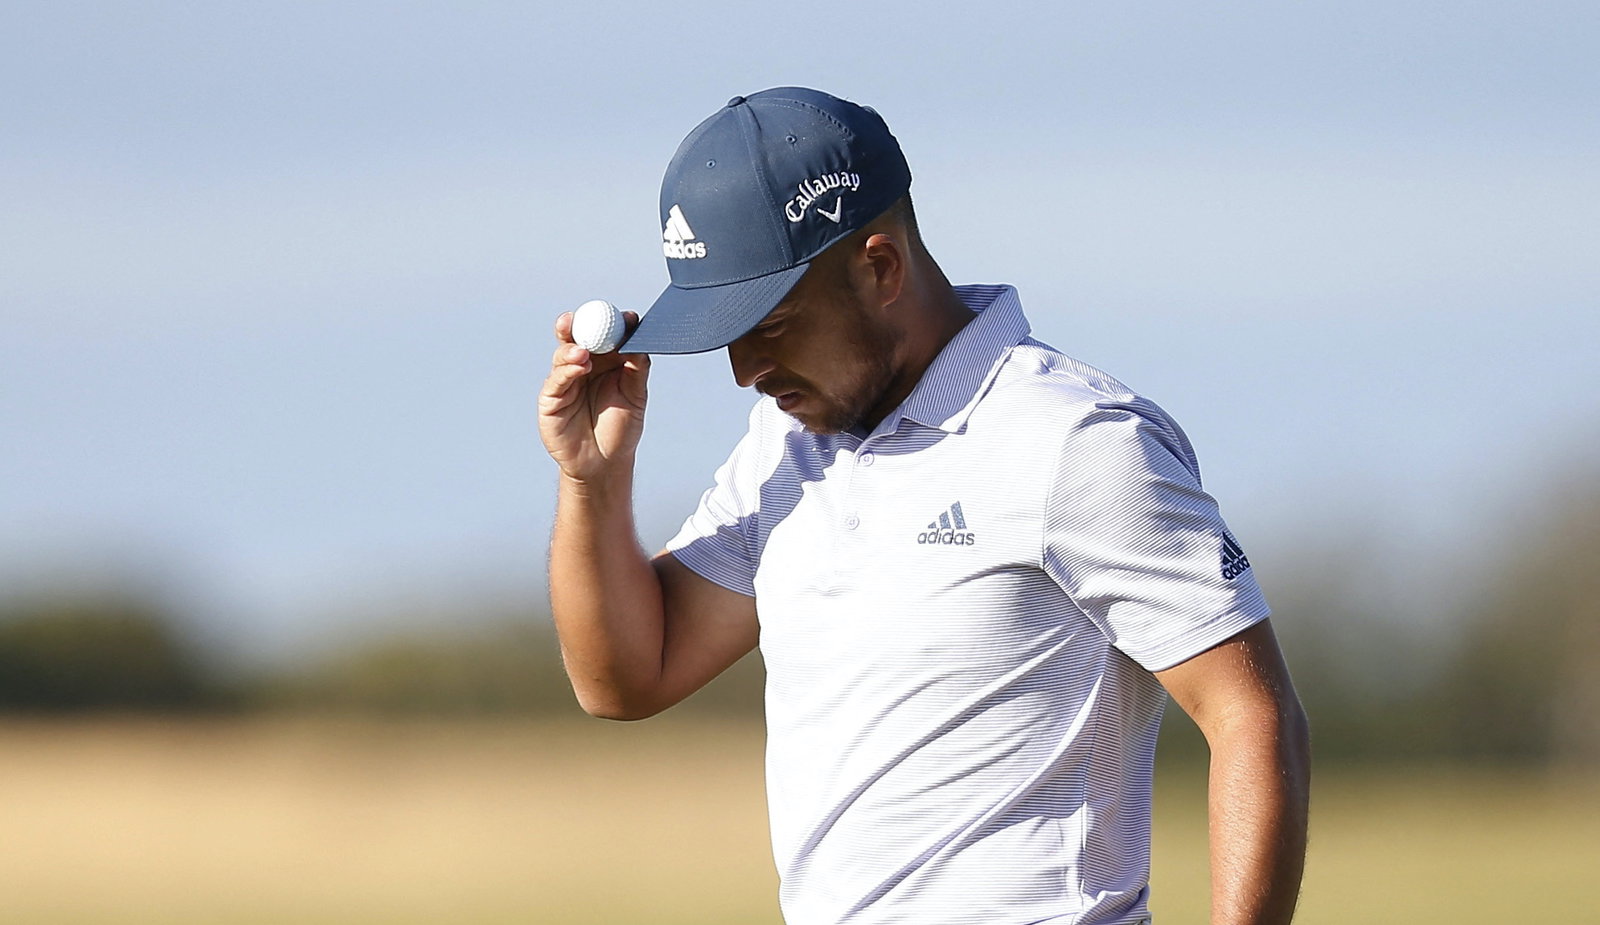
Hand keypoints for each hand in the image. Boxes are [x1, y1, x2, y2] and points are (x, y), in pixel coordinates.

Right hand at [538, 310, 649, 482]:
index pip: (608, 335)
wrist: (604, 463)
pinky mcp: (551, 397)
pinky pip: (557, 378)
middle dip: (580, 323)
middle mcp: (584, 365)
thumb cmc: (621, 428)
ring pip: (565, 353)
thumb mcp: (635, 396)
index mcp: (606, 361)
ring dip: (574, 347)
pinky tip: (579, 365)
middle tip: (588, 314)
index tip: (628, 317)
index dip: (616, 323)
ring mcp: (566, 379)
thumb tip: (640, 340)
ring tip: (585, 351)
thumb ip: (637, 368)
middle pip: (579, 336)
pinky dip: (568, 369)